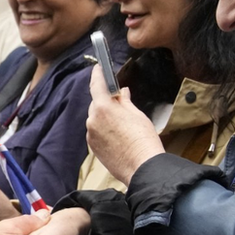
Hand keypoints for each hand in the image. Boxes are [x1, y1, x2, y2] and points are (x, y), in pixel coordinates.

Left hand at [87, 66, 163, 185]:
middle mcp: (92, 120)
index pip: (96, 85)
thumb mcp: (136, 114)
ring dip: (105, 118)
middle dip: (106, 102)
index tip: (98, 68)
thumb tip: (121, 92)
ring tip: (122, 126)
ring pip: (95, 119)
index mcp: (103, 108)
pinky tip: (117, 137)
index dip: (97, 74)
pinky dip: (103, 130)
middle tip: (120, 104)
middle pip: (96, 104)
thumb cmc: (143, 140)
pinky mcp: (92, 147)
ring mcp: (90, 134)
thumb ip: (124, 101)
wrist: (142, 167)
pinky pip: (96, 132)